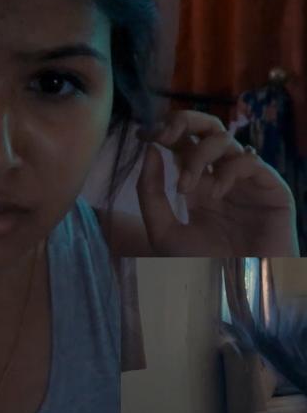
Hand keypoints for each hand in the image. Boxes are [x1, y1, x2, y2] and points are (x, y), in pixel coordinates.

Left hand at [136, 109, 298, 256]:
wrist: (237, 290)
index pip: (181, 143)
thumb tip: (149, 150)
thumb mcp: (163, 232)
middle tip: (163, 136)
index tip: (142, 136)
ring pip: (224, 138)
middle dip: (182, 122)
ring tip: (185, 187)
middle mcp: (219, 174)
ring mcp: (245, 179)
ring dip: (198, 155)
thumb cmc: (201, 265)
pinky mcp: (270, 187)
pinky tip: (216, 195)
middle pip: (205, 127)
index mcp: (196, 182)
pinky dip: (227, 171)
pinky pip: (249, 160)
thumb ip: (150, 193)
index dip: (162, 132)